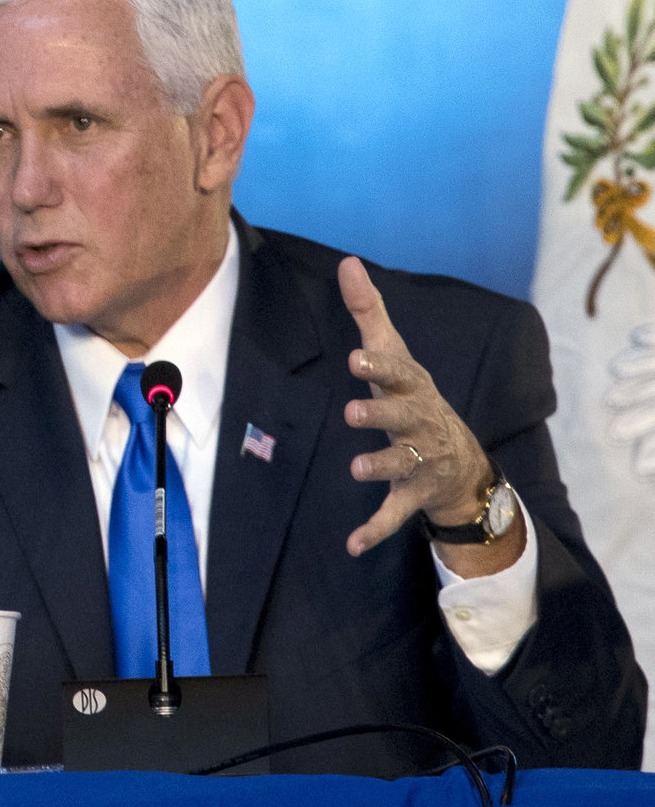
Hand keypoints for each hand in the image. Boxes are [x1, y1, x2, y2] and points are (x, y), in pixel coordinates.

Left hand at [338, 258, 522, 576]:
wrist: (460, 460)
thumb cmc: (412, 396)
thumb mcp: (393, 354)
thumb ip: (368, 311)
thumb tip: (346, 261)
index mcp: (412, 389)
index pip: (398, 374)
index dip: (379, 368)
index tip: (355, 359)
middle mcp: (420, 424)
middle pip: (403, 419)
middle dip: (382, 416)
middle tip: (353, 413)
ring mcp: (419, 462)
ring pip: (400, 465)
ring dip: (379, 467)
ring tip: (355, 468)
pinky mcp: (412, 494)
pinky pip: (393, 515)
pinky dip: (374, 531)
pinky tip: (351, 545)